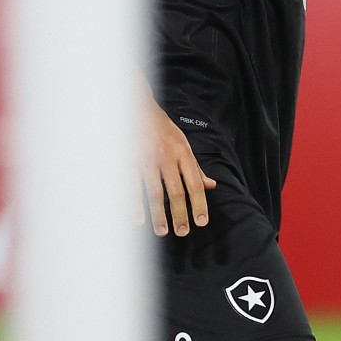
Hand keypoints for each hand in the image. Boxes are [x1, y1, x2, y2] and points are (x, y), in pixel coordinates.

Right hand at [141, 96, 214, 236]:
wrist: (137, 108)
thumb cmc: (161, 128)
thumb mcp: (183, 143)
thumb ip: (195, 167)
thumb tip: (211, 185)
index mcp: (183, 153)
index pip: (194, 184)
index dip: (199, 204)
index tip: (201, 222)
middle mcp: (167, 157)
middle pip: (176, 191)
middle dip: (180, 215)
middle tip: (182, 232)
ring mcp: (147, 158)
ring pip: (155, 192)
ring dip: (158, 214)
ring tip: (162, 231)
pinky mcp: (129, 159)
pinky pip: (133, 185)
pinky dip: (135, 203)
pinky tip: (138, 219)